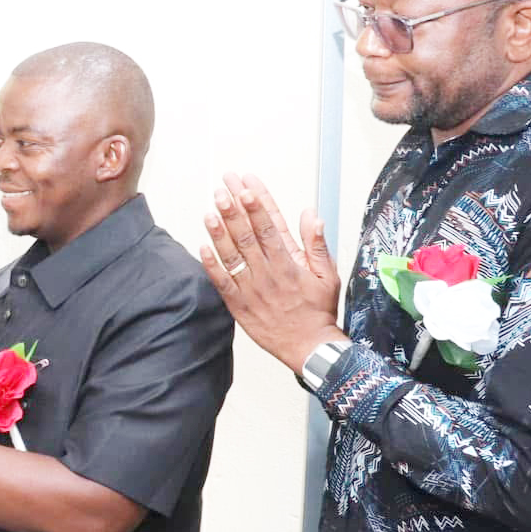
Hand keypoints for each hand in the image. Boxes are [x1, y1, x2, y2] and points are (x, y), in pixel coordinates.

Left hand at [201, 171, 343, 371]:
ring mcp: (252, 288)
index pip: (271, 226)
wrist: (309, 346)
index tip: (247, 185)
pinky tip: (202, 247)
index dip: (258, 204)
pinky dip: (211, 265)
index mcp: (290, 262)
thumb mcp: (328, 275)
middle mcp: (269, 272)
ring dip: (220, 232)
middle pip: (248, 235)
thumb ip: (317, 244)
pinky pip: (221, 282)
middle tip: (222, 188)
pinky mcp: (238, 303)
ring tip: (210, 210)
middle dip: (234, 209)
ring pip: (233, 255)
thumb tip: (311, 215)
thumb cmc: (318, 310)